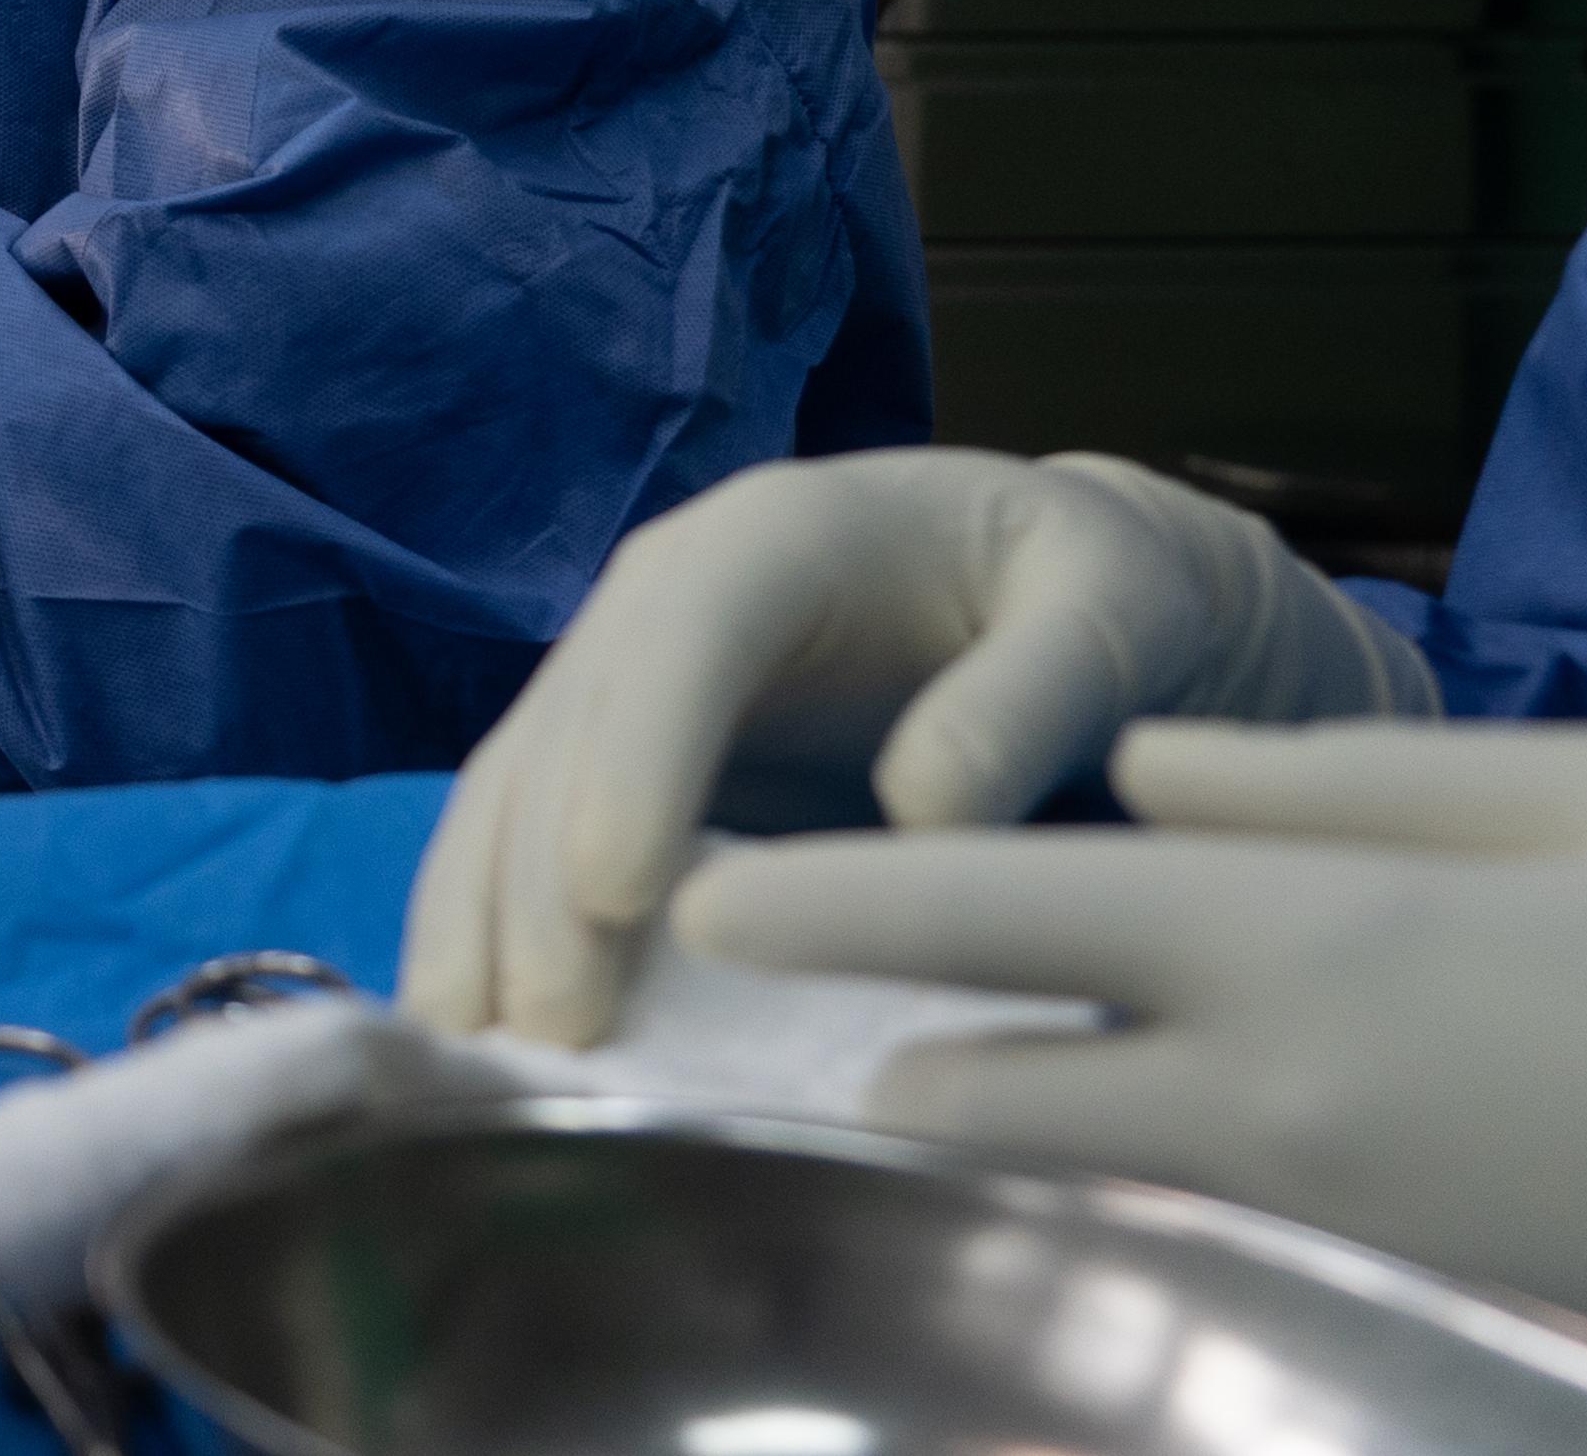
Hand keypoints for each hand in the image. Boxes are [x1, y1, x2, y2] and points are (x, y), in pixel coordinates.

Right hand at [403, 449, 1433, 1046]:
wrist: (1050, 586)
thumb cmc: (1090, 595)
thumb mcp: (1108, 617)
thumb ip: (1030, 696)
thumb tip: (922, 807)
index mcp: (775, 536)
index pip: (678, 639)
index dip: (633, 762)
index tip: (615, 895)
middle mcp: (666, 597)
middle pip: (566, 730)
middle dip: (539, 883)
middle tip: (555, 1030)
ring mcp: (630, 680)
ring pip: (514, 790)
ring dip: (483, 918)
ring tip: (481, 1050)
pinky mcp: (623, 764)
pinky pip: (526, 839)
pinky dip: (490, 928)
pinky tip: (478, 1026)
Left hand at [680, 721, 1586, 1338]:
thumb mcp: (1570, 800)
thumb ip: (1332, 783)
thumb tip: (1143, 772)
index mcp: (1311, 939)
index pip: (994, 913)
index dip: (826, 904)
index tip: (686, 897)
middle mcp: (1293, 1093)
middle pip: (995, 1081)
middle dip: (872, 1060)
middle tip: (736, 1028)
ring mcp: (1353, 1216)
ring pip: (1090, 1172)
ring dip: (985, 1137)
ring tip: (865, 1101)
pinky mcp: (1419, 1291)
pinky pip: (1215, 1229)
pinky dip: (1124, 1192)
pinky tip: (1076, 1170)